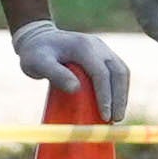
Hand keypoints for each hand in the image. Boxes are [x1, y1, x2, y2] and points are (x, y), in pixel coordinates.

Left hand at [13, 19, 131, 119]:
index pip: (101, 73)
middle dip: (120, 98)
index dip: (106, 96)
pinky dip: (119, 88)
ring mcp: (102, 49)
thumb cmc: (35, 53)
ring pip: (121, 71)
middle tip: (115, 121)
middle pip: (118, 72)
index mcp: (83, 46)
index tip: (105, 117)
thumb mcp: (38, 63)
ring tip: (116, 117)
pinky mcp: (102, 55)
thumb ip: (55, 74)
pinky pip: (117, 71)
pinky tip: (115, 104)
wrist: (37, 37)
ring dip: (122, 94)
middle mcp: (97, 45)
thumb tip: (76, 88)